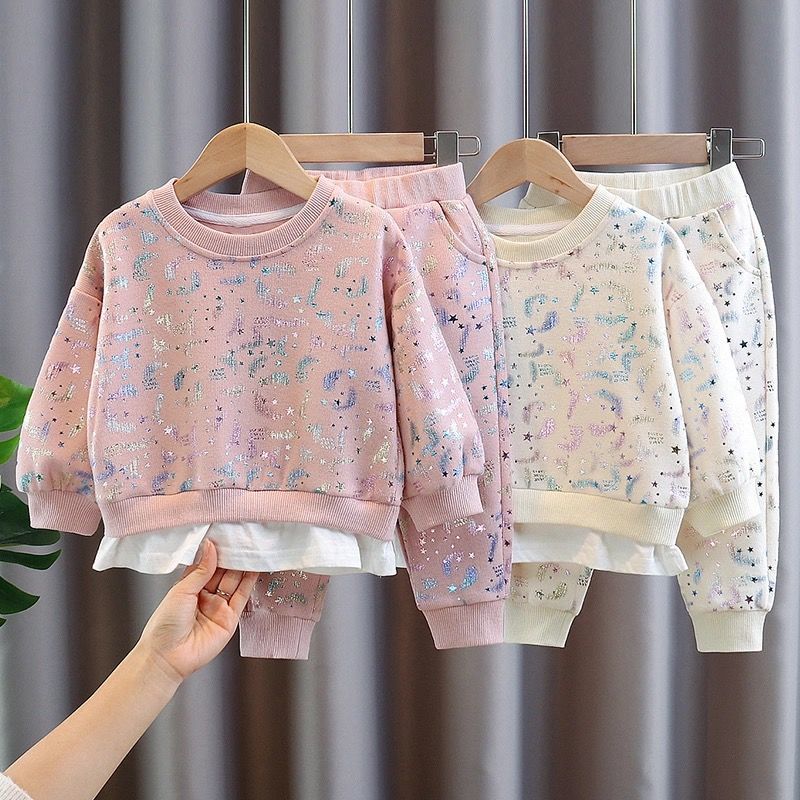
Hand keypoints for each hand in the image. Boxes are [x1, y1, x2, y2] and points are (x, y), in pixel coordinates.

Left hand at [136, 539, 258, 682]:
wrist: (168, 657)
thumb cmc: (165, 624)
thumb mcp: (182, 590)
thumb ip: (201, 570)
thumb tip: (210, 546)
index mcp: (190, 586)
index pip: (208, 564)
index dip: (217, 550)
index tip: (227, 534)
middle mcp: (206, 595)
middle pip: (223, 571)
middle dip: (233, 556)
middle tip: (244, 538)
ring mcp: (219, 606)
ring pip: (235, 582)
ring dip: (244, 566)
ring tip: (254, 549)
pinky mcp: (230, 619)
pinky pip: (242, 597)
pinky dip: (250, 582)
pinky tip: (255, 568)